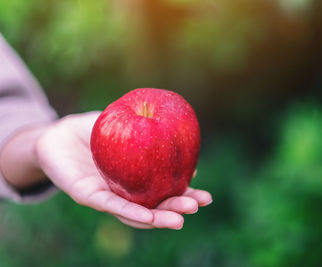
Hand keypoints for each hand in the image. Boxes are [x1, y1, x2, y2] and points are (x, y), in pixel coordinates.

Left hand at [34, 112, 211, 228]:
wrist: (53, 135)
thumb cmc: (92, 131)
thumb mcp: (125, 124)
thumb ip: (149, 128)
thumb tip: (178, 132)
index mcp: (134, 180)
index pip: (162, 193)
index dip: (184, 195)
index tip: (205, 195)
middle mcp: (123, 192)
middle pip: (153, 207)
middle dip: (177, 209)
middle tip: (199, 205)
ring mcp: (106, 197)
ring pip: (135, 214)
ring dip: (158, 219)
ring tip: (180, 220)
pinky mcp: (86, 195)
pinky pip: (110, 205)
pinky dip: (131, 213)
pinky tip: (149, 218)